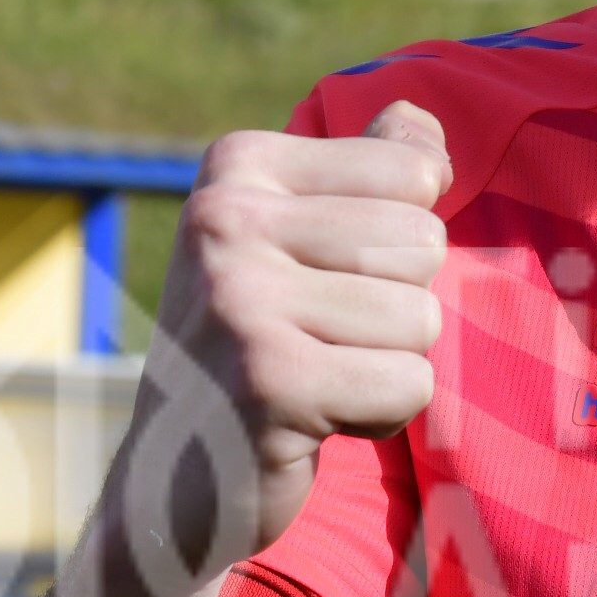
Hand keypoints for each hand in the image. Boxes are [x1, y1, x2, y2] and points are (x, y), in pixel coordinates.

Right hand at [84, 101, 450, 596]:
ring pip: (419, 318)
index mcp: (237, 165)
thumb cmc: (256, 344)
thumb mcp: (293, 238)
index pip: (412, 170)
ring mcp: (240, 300)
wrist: (175, 477)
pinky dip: (379, 416)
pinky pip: (408, 384)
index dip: (398, 240)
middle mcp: (225, 219)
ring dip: (386, 366)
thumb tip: (419, 119)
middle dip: (397, 307)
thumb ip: (363, 172)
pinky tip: (314, 420)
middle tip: (320, 340)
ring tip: (314, 378)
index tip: (324, 278)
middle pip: (422, 243)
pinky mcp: (270, 382)